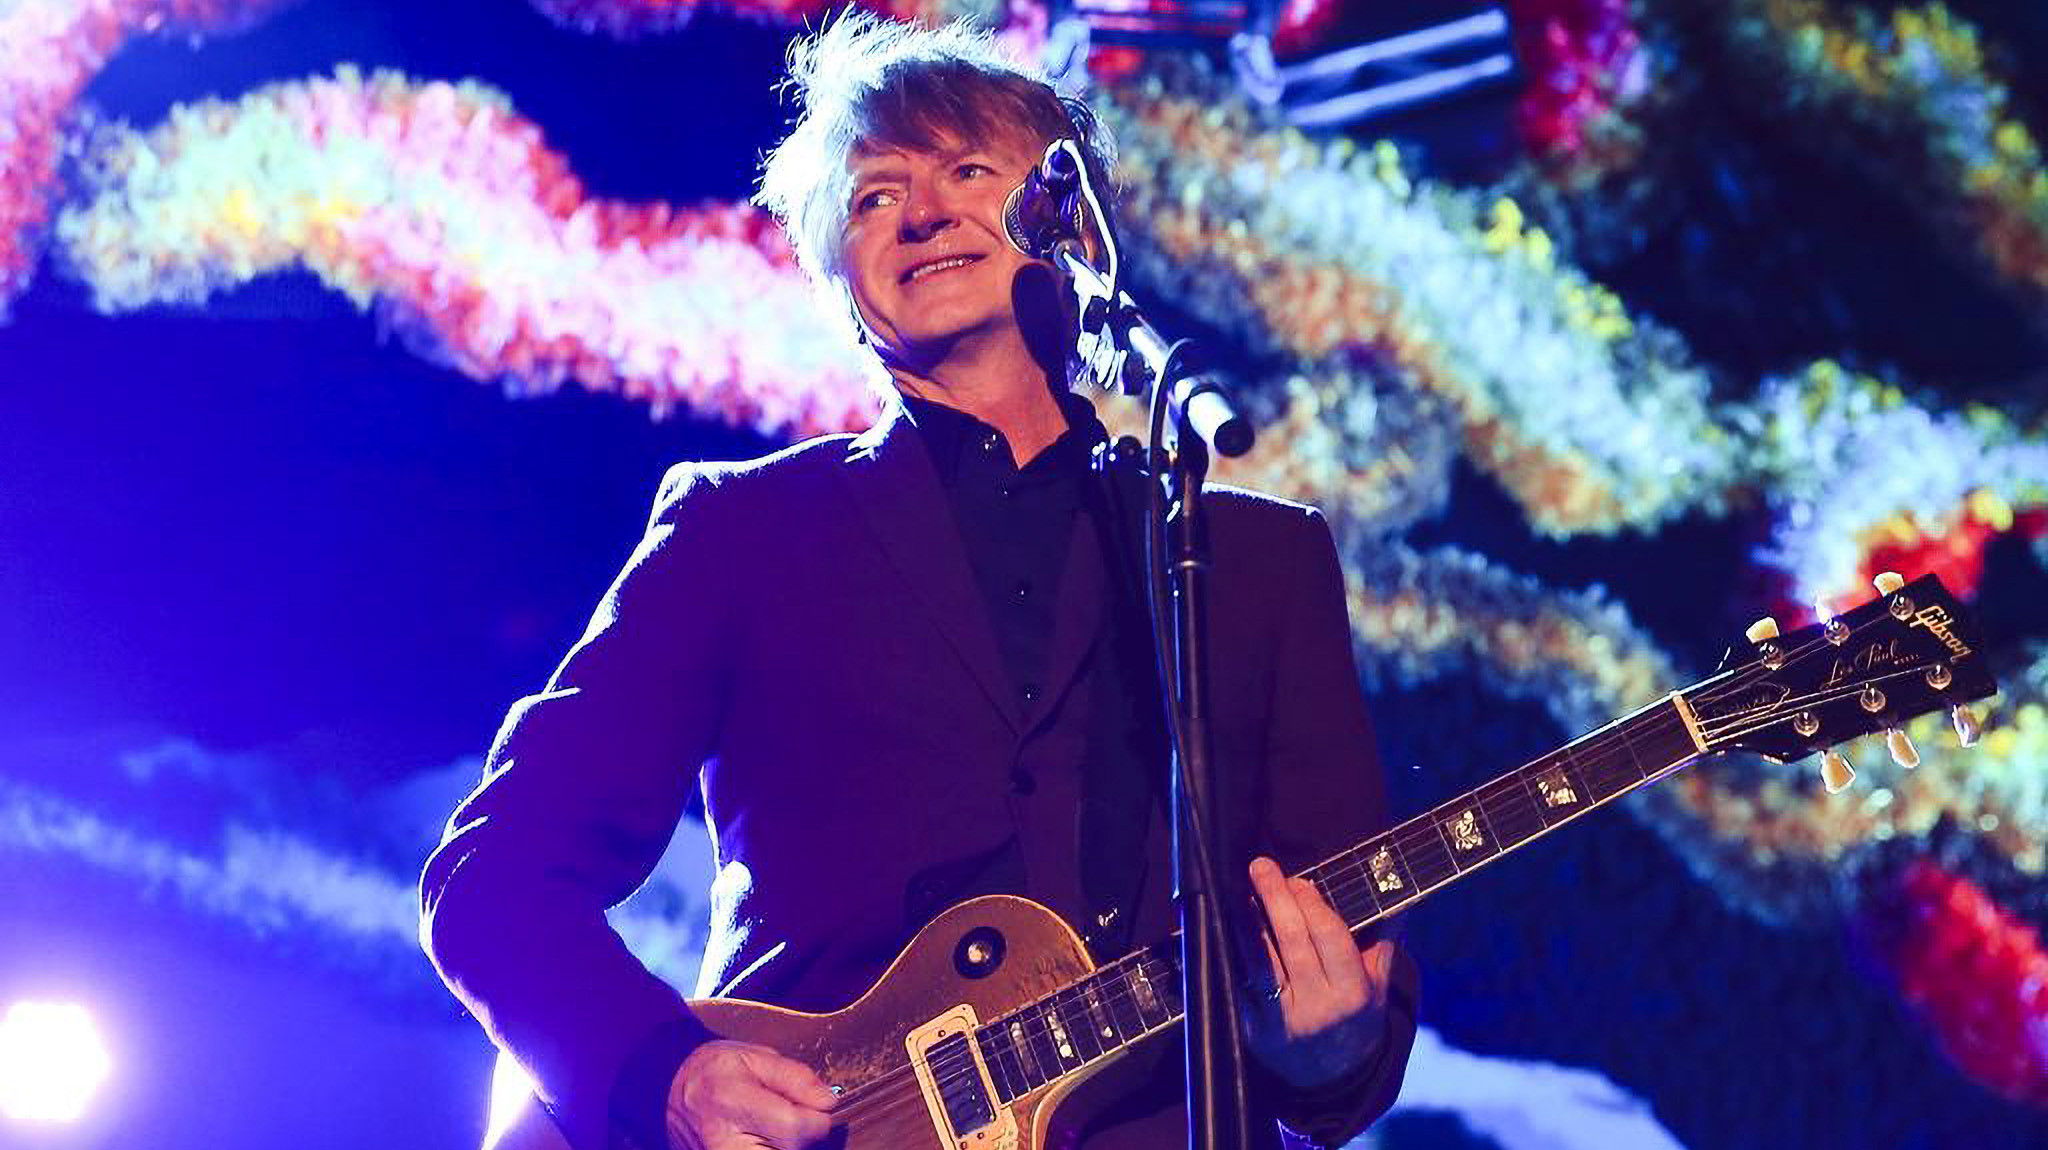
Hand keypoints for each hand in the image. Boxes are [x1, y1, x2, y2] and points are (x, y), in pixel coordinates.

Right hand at [664, 1040, 836, 1149]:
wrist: (669, 1095)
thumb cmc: (714, 1071)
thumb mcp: (755, 1057)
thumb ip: (796, 1077)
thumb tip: (828, 1102)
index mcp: (733, 1101)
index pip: (800, 1128)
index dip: (817, 1116)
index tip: (811, 1105)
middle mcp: (724, 1143)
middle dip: (800, 1135)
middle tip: (783, 1116)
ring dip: (786, 1145)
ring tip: (769, 1127)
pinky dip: (772, 1148)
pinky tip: (762, 1139)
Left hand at [1242, 856, 1397, 1088]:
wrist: (1332, 1080)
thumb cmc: (1357, 1021)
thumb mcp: (1379, 989)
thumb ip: (1383, 943)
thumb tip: (1400, 896)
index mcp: (1353, 995)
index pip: (1331, 937)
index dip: (1312, 905)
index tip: (1301, 880)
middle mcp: (1317, 1007)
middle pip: (1292, 942)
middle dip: (1275, 899)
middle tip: (1261, 866)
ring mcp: (1282, 1020)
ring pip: (1261, 961)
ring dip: (1248, 922)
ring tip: (1242, 893)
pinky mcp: (1254, 1029)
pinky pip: (1243, 983)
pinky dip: (1237, 953)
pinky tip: (1233, 929)